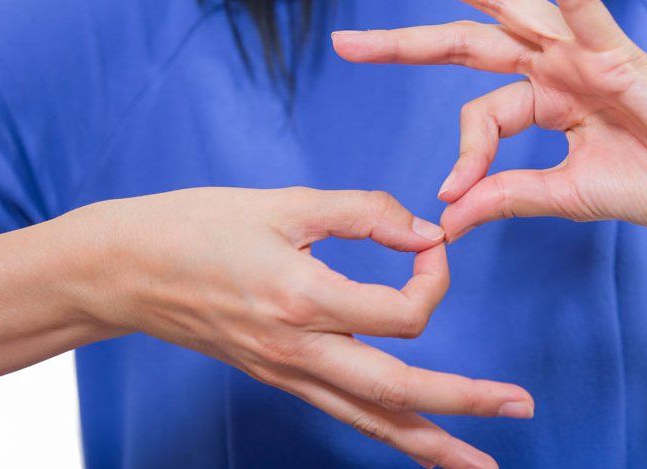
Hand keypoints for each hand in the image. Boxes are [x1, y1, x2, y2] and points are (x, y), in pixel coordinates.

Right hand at [72, 187, 529, 468]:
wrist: (126, 270)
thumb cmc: (198, 226)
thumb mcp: (285, 202)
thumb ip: (363, 212)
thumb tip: (424, 232)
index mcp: (304, 298)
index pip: (404, 311)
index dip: (436, 278)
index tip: (431, 245)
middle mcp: (299, 350)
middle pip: (400, 391)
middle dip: (464, 404)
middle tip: (519, 407)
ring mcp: (287, 373)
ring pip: (370, 420)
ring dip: (431, 443)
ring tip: (479, 463)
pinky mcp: (278, 377)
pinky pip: (342, 412)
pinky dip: (385, 431)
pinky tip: (412, 443)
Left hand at [332, 0, 646, 240]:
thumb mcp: (567, 195)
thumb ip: (506, 196)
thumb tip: (447, 217)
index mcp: (546, 101)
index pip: (480, 115)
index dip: (461, 156)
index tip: (454, 198)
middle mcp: (555, 67)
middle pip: (466, 42)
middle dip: (404, 41)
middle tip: (345, 41)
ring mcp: (581, 54)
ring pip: (504, 9)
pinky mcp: (617, 53)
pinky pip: (581, 2)